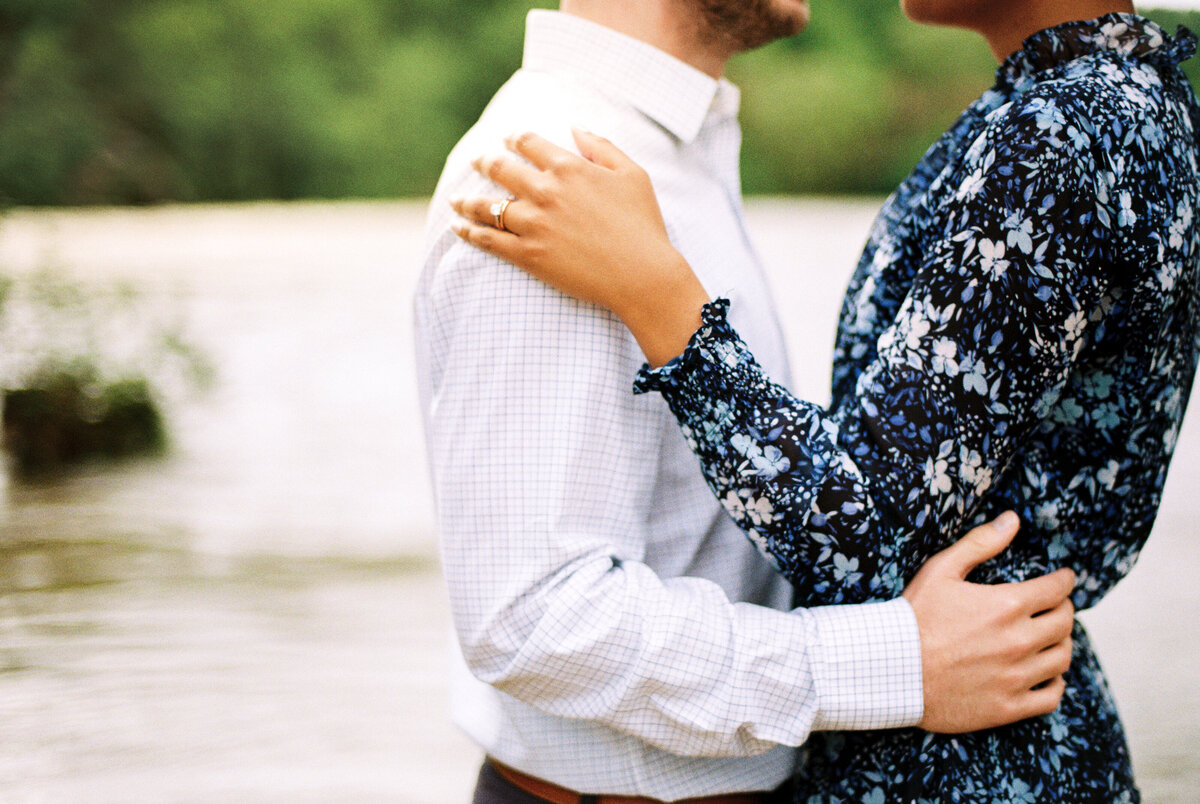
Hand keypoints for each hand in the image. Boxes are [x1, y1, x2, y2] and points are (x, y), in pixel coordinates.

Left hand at [450, 130, 709, 365]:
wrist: (642, 275)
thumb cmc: (643, 225)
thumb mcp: (633, 175)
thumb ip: (602, 146)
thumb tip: (575, 126)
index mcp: (569, 167)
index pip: (528, 142)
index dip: (513, 138)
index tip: (507, 139)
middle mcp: (546, 191)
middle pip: (500, 168)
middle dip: (484, 162)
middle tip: (475, 161)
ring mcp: (534, 224)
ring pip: (488, 205)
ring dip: (467, 200)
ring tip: (455, 199)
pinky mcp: (528, 254)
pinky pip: (489, 239)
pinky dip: (469, 232)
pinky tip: (457, 227)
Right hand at [903, 511, 1075, 732]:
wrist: (890, 669)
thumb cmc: (913, 617)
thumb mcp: (940, 570)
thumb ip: (980, 543)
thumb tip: (1013, 519)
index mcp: (1007, 606)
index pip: (1056, 589)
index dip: (1064, 580)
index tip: (1064, 578)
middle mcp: (1019, 641)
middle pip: (1064, 623)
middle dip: (1064, 609)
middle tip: (1056, 606)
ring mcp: (1016, 677)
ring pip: (1062, 658)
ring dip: (1062, 644)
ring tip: (1051, 638)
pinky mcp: (1008, 706)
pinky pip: (1052, 697)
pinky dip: (1056, 684)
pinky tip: (1046, 674)